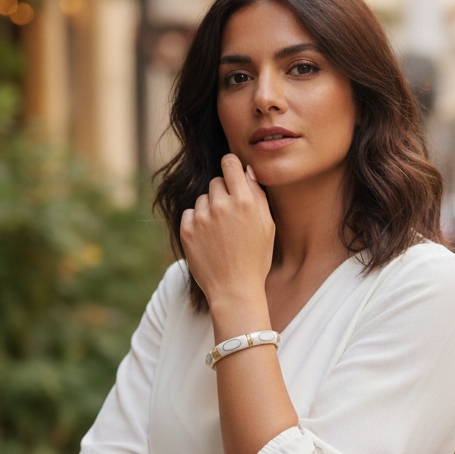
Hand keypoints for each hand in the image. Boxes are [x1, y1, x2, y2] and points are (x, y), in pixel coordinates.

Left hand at [180, 156, 274, 307]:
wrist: (234, 290)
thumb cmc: (256, 258)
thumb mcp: (267, 226)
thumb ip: (258, 195)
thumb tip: (247, 171)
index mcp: (244, 201)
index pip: (229, 163)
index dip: (231, 166)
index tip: (232, 173)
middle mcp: (221, 205)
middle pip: (216, 181)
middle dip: (223, 193)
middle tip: (231, 216)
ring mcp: (201, 218)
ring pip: (202, 199)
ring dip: (210, 209)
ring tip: (220, 233)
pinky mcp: (187, 230)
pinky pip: (190, 214)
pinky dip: (197, 222)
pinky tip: (208, 239)